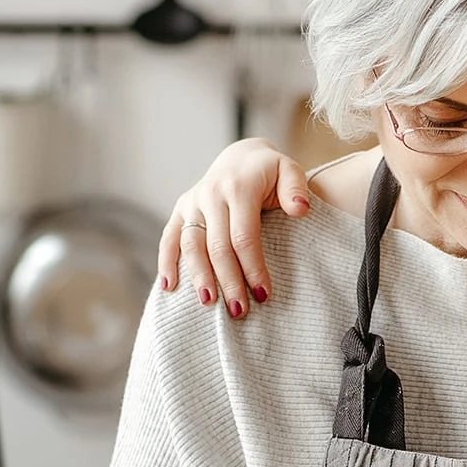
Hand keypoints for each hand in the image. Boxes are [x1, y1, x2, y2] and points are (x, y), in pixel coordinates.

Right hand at [156, 138, 310, 315]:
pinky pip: (169, 238)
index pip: (243, 236)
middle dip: (228, 281)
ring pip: (191, 245)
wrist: (241, 156)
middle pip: (217, 246)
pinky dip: (166, 262)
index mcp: (238, 188)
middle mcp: (211, 194)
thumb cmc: (270, 173)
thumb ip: (296, 189)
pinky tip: (168, 288)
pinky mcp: (180, 209)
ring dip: (199, 277)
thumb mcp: (289, 171)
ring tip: (209, 304)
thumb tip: (300, 210)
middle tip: (239, 310)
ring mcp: (192, 202)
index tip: (263, 295)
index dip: (253, 268)